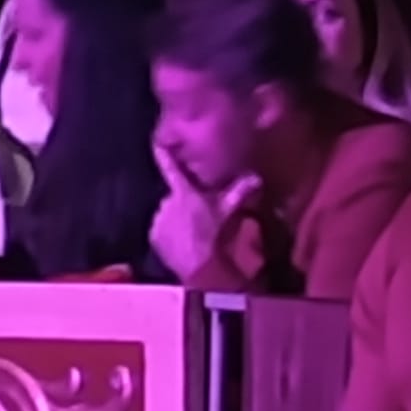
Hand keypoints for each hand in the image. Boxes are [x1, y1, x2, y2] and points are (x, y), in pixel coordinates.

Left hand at [149, 146, 259, 281]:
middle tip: (198, 212)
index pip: (170, 168)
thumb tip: (256, 177)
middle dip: (183, 201)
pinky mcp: (154, 236)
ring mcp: (158, 219)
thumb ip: (239, 192)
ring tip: (191, 230)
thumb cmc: (213, 234)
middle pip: (174, 195)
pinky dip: (168, 233)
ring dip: (176, 218)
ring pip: (167, 213)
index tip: (157, 143)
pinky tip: (182, 241)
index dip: (164, 154)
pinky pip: (161, 230)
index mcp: (183, 192)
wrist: (199, 266)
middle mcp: (166, 201)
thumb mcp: (227, 211)